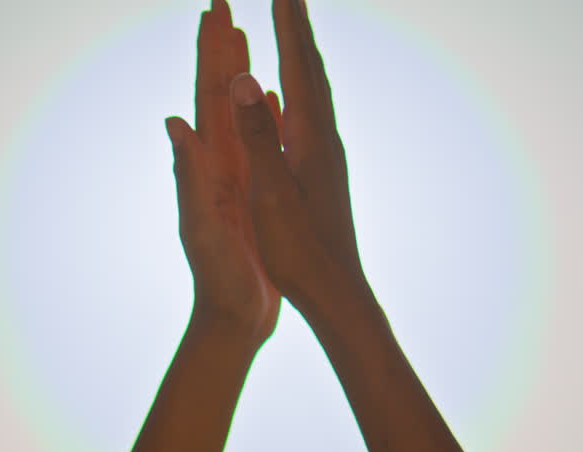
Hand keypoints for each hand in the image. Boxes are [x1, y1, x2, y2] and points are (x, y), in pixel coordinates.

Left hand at [166, 0, 282, 346]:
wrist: (232, 318)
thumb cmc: (219, 279)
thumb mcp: (201, 227)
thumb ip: (188, 178)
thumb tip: (173, 122)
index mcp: (209, 165)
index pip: (207, 96)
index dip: (210, 53)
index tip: (213, 9)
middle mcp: (220, 163)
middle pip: (220, 94)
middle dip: (222, 50)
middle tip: (226, 6)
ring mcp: (237, 176)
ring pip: (237, 112)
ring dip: (238, 73)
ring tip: (244, 38)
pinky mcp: (254, 193)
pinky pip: (258, 142)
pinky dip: (261, 113)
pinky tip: (267, 98)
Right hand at [229, 0, 366, 313]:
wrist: (336, 293)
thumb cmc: (300, 252)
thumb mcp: (271, 194)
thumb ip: (259, 136)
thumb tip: (245, 80)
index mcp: (310, 138)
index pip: (298, 66)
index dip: (288, 24)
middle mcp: (325, 140)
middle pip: (313, 69)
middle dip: (299, 28)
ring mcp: (328, 157)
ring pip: (318, 92)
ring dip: (305, 56)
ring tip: (297, 31)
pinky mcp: (326, 175)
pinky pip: (315, 118)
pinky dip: (306, 92)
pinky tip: (301, 101)